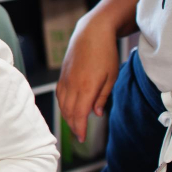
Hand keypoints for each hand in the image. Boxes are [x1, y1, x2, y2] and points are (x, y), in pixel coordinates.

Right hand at [56, 14, 119, 142]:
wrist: (91, 32)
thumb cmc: (105, 53)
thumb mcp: (111, 76)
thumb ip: (102, 97)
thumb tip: (96, 113)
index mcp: (86, 87)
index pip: (79, 114)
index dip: (79, 128)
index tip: (82, 138)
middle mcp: (72, 85)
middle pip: (68, 111)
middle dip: (73, 125)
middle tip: (79, 135)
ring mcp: (65, 79)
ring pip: (62, 104)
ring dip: (67, 116)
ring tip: (74, 124)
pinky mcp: (62, 74)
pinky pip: (60, 94)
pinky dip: (63, 104)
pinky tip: (68, 108)